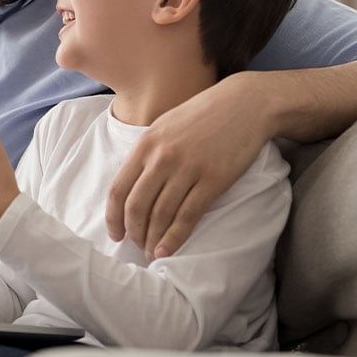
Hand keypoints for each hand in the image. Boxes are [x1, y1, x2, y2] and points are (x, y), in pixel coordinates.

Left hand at [106, 72, 272, 258]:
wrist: (244, 104)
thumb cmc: (203, 115)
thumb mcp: (165, 125)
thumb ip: (148, 152)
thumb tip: (134, 184)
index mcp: (145, 144)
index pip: (118, 188)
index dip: (113, 217)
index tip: (114, 233)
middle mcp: (162, 158)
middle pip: (136, 206)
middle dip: (132, 232)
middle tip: (135, 246)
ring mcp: (187, 169)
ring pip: (160, 215)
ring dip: (152, 239)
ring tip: (151, 252)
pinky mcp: (213, 180)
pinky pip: (188, 216)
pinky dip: (174, 238)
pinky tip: (167, 250)